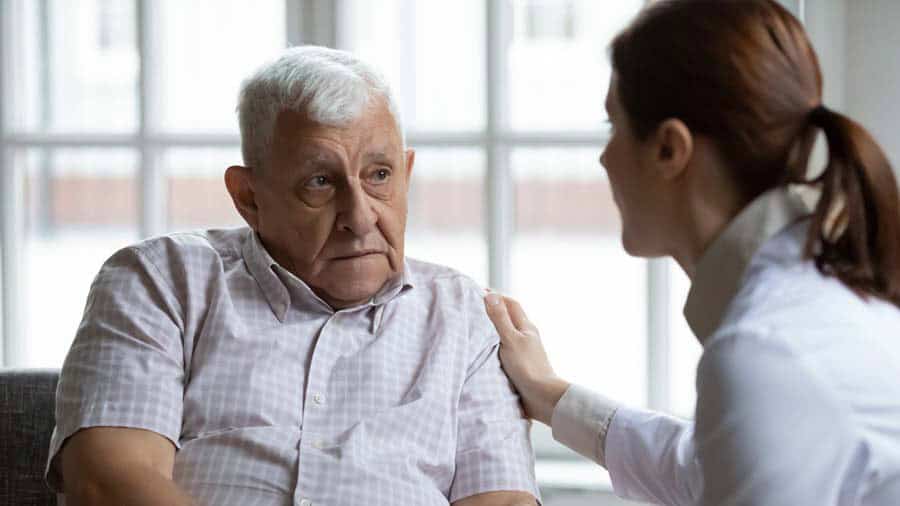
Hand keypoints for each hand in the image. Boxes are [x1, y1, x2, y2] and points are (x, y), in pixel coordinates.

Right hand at [484, 292, 569, 425]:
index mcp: (526, 327)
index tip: (477, 293)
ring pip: (506, 334)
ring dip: (492, 329)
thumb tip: (490, 295)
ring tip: (475, 328)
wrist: (542, 398)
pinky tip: (484, 351)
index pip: (510, 304)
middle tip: (473, 308)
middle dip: (493, 310)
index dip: (495, 296)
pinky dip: (493, 345)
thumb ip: (500, 319)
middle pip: (509, 317)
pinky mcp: (520, 365)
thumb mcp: (510, 339)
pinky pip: (504, 349)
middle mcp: (526, 336)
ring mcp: (524, 351)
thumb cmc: (527, 367)